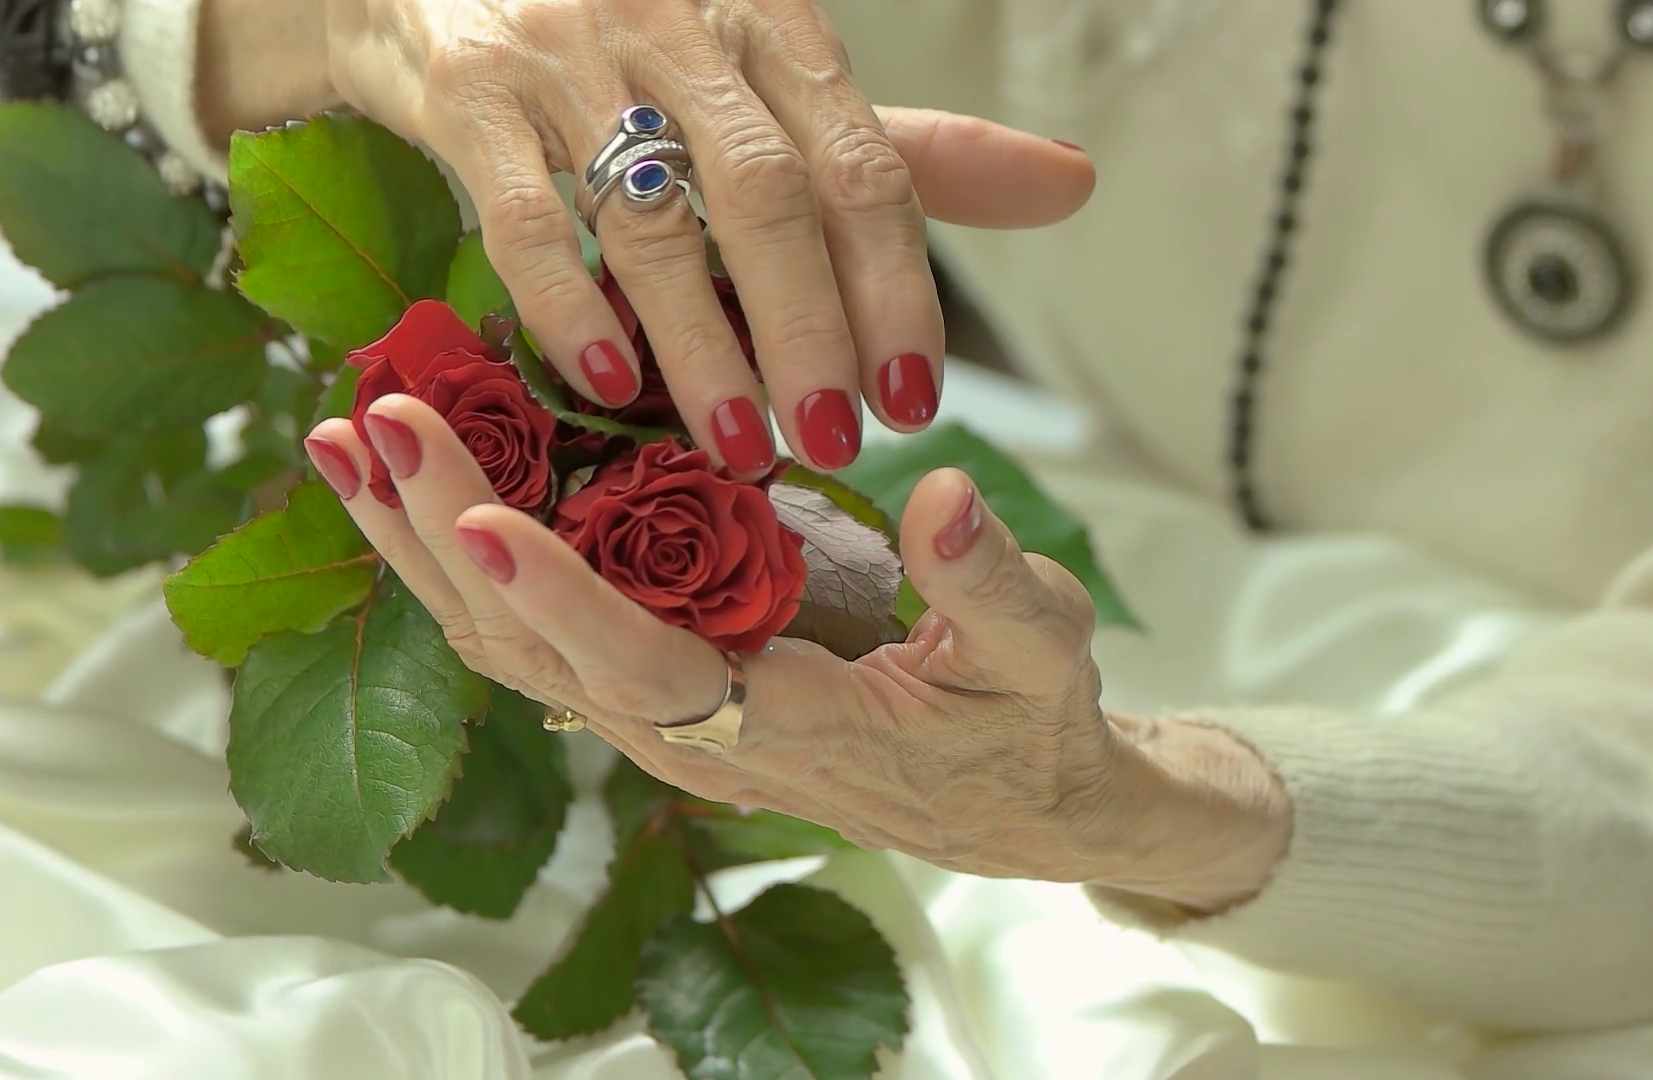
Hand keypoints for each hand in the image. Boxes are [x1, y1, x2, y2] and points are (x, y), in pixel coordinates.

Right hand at [198, 0, 1094, 474]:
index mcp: (775, 22)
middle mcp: (683, 23)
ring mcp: (568, 49)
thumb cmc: (631, 45)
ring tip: (744, 444)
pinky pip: (526, 216)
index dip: (900, 290)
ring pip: (657, 218)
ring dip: (709, 346)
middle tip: (835, 443)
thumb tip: (1067, 185)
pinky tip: (612, 386)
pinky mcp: (466, 88)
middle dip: (814, 333)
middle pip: (771, 196)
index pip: (865, 166)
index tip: (916, 400)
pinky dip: (573, 308)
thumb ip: (908, 148)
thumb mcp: (776, 82)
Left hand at [305, 396, 1287, 903]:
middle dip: (448, 539)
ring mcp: (667, 716)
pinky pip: (537, 632)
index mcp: (792, 726)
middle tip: (381, 422)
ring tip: (351, 445)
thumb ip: (989, 580)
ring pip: (512, 650)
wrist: (1005, 804)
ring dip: (424, 548)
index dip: (563, 600)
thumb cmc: (1022, 723)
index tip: (481, 517)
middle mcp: (702, 735)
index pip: (656, 670)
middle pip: (541, 655)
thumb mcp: (1041, 648)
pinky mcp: (656, 684)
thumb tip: (942, 492)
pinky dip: (465, 557)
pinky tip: (422, 482)